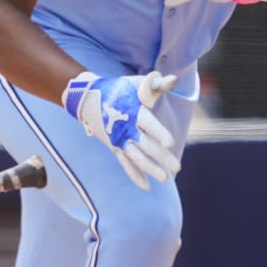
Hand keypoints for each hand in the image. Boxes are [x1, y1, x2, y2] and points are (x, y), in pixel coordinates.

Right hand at [61, 71, 179, 190]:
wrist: (88, 98)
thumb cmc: (119, 89)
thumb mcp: (137, 84)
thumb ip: (157, 84)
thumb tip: (173, 79)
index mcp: (133, 112)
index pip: (148, 124)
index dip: (159, 133)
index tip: (170, 143)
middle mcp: (126, 128)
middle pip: (146, 145)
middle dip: (161, 157)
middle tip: (177, 168)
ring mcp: (119, 140)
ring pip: (136, 158)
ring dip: (150, 169)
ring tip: (166, 179)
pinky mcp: (115, 147)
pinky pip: (126, 164)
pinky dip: (135, 175)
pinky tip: (147, 186)